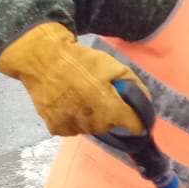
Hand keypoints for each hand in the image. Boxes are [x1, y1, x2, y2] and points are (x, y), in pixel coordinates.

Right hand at [0, 21, 146, 136]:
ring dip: (90, 118)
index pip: (133, 126)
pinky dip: (73, 120)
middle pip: (109, 126)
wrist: (43, 58)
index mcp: (108, 107)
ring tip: (81, 98)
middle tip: (98, 96)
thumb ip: (133, 85)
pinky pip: (72, 128)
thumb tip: (145, 103)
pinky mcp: (56, 128)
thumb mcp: (112, 65)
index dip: (136, 122)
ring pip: (90, 129)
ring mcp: (73, 126)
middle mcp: (92, 121)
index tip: (135, 118)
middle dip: (109, 115)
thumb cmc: (81, 60)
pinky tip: (68, 104)